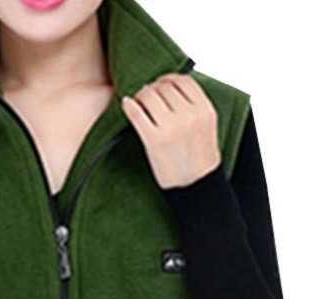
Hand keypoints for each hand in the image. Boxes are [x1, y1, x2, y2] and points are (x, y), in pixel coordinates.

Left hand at [121, 73, 220, 188]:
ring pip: (149, 95)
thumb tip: (170, 86)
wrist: (196, 186)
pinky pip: (136, 114)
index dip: (168, 78)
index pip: (183, 80)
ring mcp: (171, 128)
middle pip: (164, 86)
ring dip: (140, 95)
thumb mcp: (206, 126)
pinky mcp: (153, 140)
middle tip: (146, 95)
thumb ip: (194, 106)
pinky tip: (127, 104)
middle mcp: (189, 116)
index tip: (161, 83)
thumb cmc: (198, 157)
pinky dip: (129, 106)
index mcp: (205, 110)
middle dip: (153, 88)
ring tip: (139, 102)